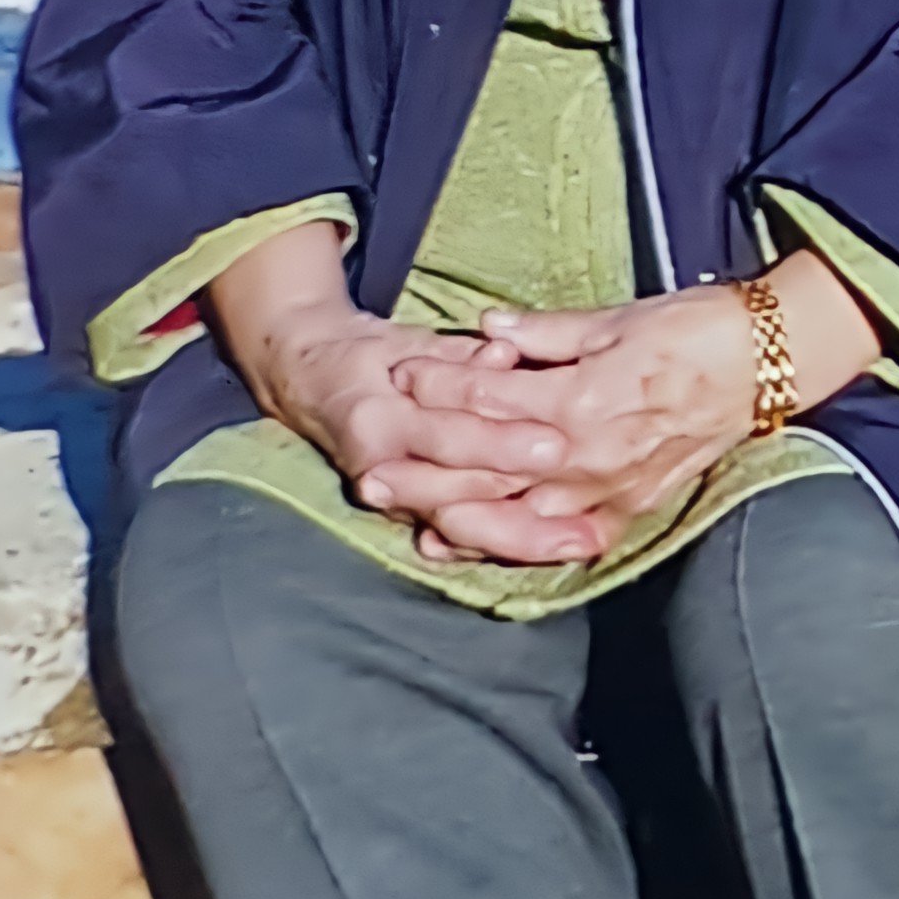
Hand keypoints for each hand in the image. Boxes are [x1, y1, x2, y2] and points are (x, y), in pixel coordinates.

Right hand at [204, 222, 574, 548]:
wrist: (310, 386)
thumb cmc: (370, 357)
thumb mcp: (410, 342)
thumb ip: (460, 355)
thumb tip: (505, 355)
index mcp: (380, 419)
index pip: (451, 437)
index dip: (504, 443)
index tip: (559, 447)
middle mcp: (381, 470)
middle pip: (463, 497)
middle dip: (528, 512)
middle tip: (588, 521)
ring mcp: (392, 502)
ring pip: (464, 529)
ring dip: (526, 541)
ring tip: (584, 544)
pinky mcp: (404, 516)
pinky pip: (460, 538)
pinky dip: (504, 547)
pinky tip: (551, 555)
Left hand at [399, 250, 879, 565]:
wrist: (768, 363)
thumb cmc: (696, 330)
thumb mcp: (615, 320)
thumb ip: (546, 334)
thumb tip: (490, 330)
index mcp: (583, 398)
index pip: (494, 395)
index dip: (442, 384)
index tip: (400, 374)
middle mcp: (590, 454)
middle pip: (492, 471)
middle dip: (427, 474)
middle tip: (371, 476)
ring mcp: (609, 489)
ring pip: (517, 514)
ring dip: (458, 519)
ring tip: (408, 520)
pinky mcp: (628, 508)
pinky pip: (558, 535)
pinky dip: (510, 541)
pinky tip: (470, 545)